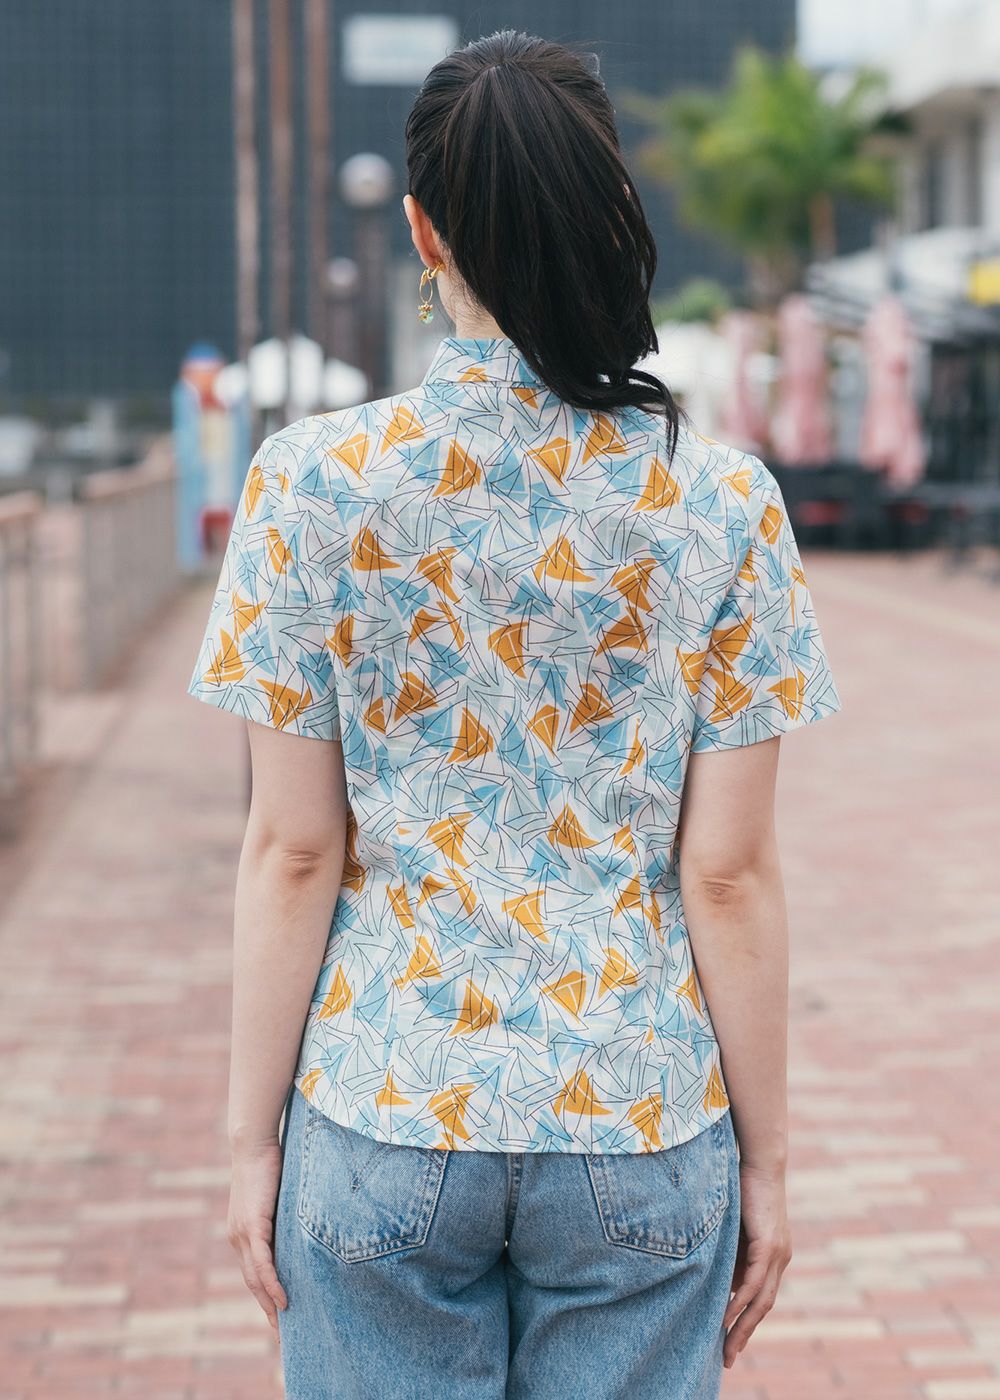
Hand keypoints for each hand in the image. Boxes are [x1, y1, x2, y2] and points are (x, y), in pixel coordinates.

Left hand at [227, 1140, 288, 1330]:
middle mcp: (238, 1237)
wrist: (253, 1142)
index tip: (279, 1315)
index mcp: (242, 1232)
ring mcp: (242, 1234)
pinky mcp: (252, 1226)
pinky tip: (283, 1301)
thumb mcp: (278, 1195)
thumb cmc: (269, 1161)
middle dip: (267, 1308)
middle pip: (252, 1282)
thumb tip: (304, 1224)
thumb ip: (283, 1214)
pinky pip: (262, 1264)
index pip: (253, 1271)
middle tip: (282, 1333)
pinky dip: (272, 1284)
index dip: (265, 1294)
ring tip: (284, 1325)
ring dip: (270, 1304)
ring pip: (256, 1279)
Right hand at [723, 1163, 791, 1367]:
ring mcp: (777, 1253)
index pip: (761, 1297)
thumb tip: (718, 1278)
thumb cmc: (743, 1186)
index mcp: (774, 1255)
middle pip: (764, 1307)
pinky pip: (755, 1282)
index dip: (745, 1321)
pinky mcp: (769, 1244)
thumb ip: (730, 1252)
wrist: (759, 1160)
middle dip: (744, 1334)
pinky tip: (727, 1316)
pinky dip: (741, 1301)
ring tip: (726, 1347)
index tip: (729, 1342)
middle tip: (727, 1358)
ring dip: (742, 1326)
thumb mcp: (734, 1227)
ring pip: (761, 1300)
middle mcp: (780, 1258)